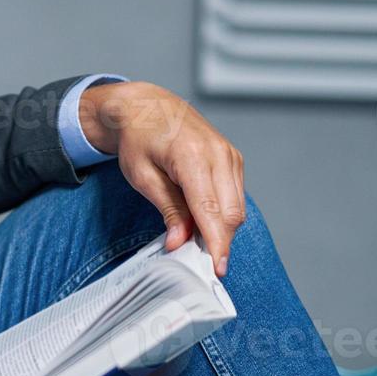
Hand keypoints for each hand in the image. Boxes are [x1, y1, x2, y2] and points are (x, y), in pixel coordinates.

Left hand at [79, 81, 245, 275]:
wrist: (146, 106)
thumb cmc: (138, 138)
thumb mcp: (142, 176)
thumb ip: (167, 209)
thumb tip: (180, 242)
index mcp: (192, 157)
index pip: (210, 211)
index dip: (215, 244)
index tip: (217, 269)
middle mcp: (218, 154)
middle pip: (231, 213)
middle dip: (220, 241)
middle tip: (202, 263)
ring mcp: (230, 155)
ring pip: (237, 207)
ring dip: (222, 228)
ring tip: (197, 241)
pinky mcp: (233, 159)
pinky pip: (235, 195)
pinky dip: (223, 213)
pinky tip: (204, 221)